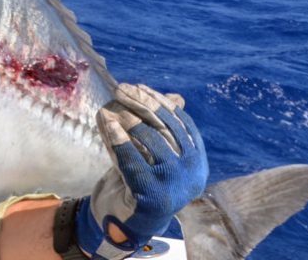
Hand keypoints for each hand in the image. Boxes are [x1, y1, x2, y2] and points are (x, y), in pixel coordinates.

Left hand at [76, 84, 208, 258]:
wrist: (132, 221)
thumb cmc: (143, 182)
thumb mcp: (155, 154)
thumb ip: (164, 129)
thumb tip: (176, 97)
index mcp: (197, 161)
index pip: (182, 123)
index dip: (160, 103)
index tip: (140, 87)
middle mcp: (191, 172)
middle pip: (167, 128)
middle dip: (143, 105)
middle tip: (122, 89)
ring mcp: (174, 184)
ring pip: (151, 142)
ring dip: (129, 119)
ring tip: (113, 106)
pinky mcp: (152, 195)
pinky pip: (134, 161)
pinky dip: (120, 141)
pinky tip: (109, 125)